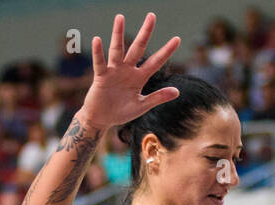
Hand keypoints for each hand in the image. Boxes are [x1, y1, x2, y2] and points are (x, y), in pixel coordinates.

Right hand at [79, 13, 181, 131]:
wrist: (102, 119)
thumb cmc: (121, 112)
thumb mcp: (142, 106)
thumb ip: (158, 97)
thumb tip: (177, 91)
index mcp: (139, 77)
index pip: (156, 62)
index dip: (166, 51)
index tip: (177, 39)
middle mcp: (128, 70)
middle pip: (138, 48)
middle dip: (145, 33)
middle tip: (152, 16)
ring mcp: (114, 71)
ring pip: (117, 50)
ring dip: (118, 34)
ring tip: (120, 17)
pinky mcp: (101, 76)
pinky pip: (100, 62)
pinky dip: (98, 52)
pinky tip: (97, 40)